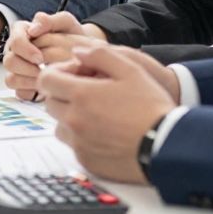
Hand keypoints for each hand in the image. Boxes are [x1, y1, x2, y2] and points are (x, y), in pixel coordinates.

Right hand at [3, 12, 108, 99]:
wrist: (81, 54)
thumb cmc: (71, 36)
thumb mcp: (65, 22)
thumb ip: (49, 20)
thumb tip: (33, 29)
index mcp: (21, 33)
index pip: (15, 42)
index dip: (26, 51)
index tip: (41, 58)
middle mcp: (15, 51)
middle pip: (9, 62)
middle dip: (27, 68)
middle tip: (44, 70)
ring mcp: (17, 69)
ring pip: (11, 79)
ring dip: (29, 81)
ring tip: (46, 79)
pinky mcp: (23, 86)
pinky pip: (19, 93)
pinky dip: (32, 92)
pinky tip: (44, 88)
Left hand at [38, 44, 179, 183]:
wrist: (166, 145)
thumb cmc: (150, 106)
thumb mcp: (130, 69)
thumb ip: (99, 55)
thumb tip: (77, 53)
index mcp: (81, 95)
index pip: (46, 79)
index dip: (58, 72)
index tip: (75, 74)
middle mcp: (73, 120)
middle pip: (50, 102)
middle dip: (64, 93)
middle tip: (89, 92)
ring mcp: (78, 143)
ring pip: (59, 125)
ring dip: (70, 116)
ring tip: (96, 113)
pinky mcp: (86, 160)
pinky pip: (73, 145)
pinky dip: (81, 137)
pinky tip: (104, 132)